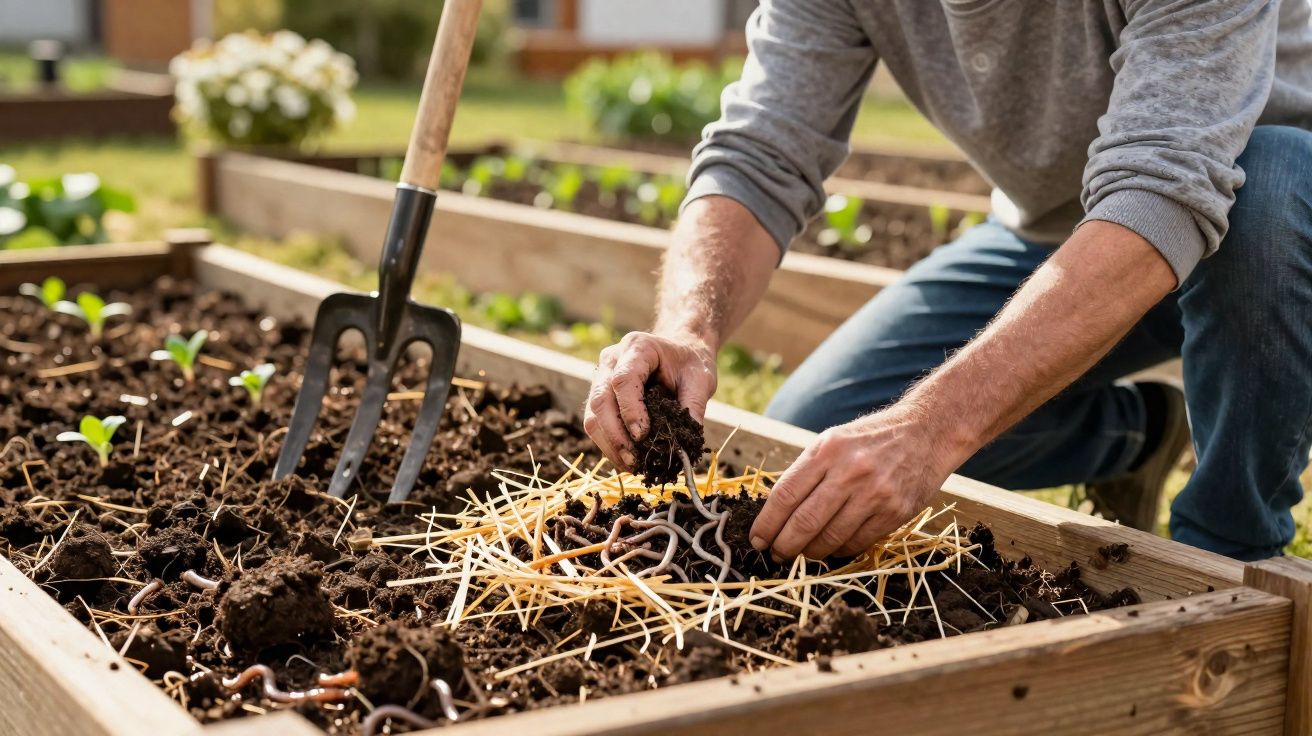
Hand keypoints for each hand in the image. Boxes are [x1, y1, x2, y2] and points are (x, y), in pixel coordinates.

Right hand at [584, 331, 716, 470]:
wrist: (680, 351)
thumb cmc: (690, 363)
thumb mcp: (700, 379)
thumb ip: (693, 406)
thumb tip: (685, 444)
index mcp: (637, 347)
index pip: (623, 379)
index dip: (630, 410)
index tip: (643, 435)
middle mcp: (612, 360)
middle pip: (600, 399)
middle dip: (615, 434)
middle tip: (635, 459)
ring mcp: (601, 377)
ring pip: (592, 415)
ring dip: (609, 444)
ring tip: (631, 465)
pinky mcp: (600, 395)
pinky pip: (595, 423)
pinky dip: (609, 444)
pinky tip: (626, 459)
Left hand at [749, 405, 961, 560]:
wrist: (926, 433)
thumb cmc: (870, 439)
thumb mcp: (832, 441)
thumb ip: (806, 472)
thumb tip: (775, 513)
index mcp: (827, 450)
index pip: (785, 495)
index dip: (766, 523)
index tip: (757, 539)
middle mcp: (850, 472)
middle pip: (804, 522)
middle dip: (784, 545)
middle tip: (776, 554)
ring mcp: (874, 494)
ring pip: (830, 538)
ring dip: (810, 553)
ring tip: (802, 554)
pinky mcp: (894, 513)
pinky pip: (857, 543)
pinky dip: (839, 551)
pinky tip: (832, 548)